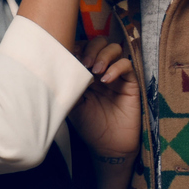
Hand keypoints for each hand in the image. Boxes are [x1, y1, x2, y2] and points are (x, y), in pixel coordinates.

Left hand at [71, 40, 141, 158]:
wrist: (108, 146)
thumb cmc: (89, 126)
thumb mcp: (71, 104)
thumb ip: (67, 84)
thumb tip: (58, 66)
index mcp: (85, 72)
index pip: (83, 47)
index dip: (77, 47)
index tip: (70, 56)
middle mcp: (101, 70)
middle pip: (99, 42)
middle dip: (91, 48)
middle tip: (84, 63)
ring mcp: (117, 75)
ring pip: (115, 48)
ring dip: (104, 55)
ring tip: (96, 70)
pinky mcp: (131, 83)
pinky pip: (127, 65)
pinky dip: (117, 67)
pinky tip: (107, 79)